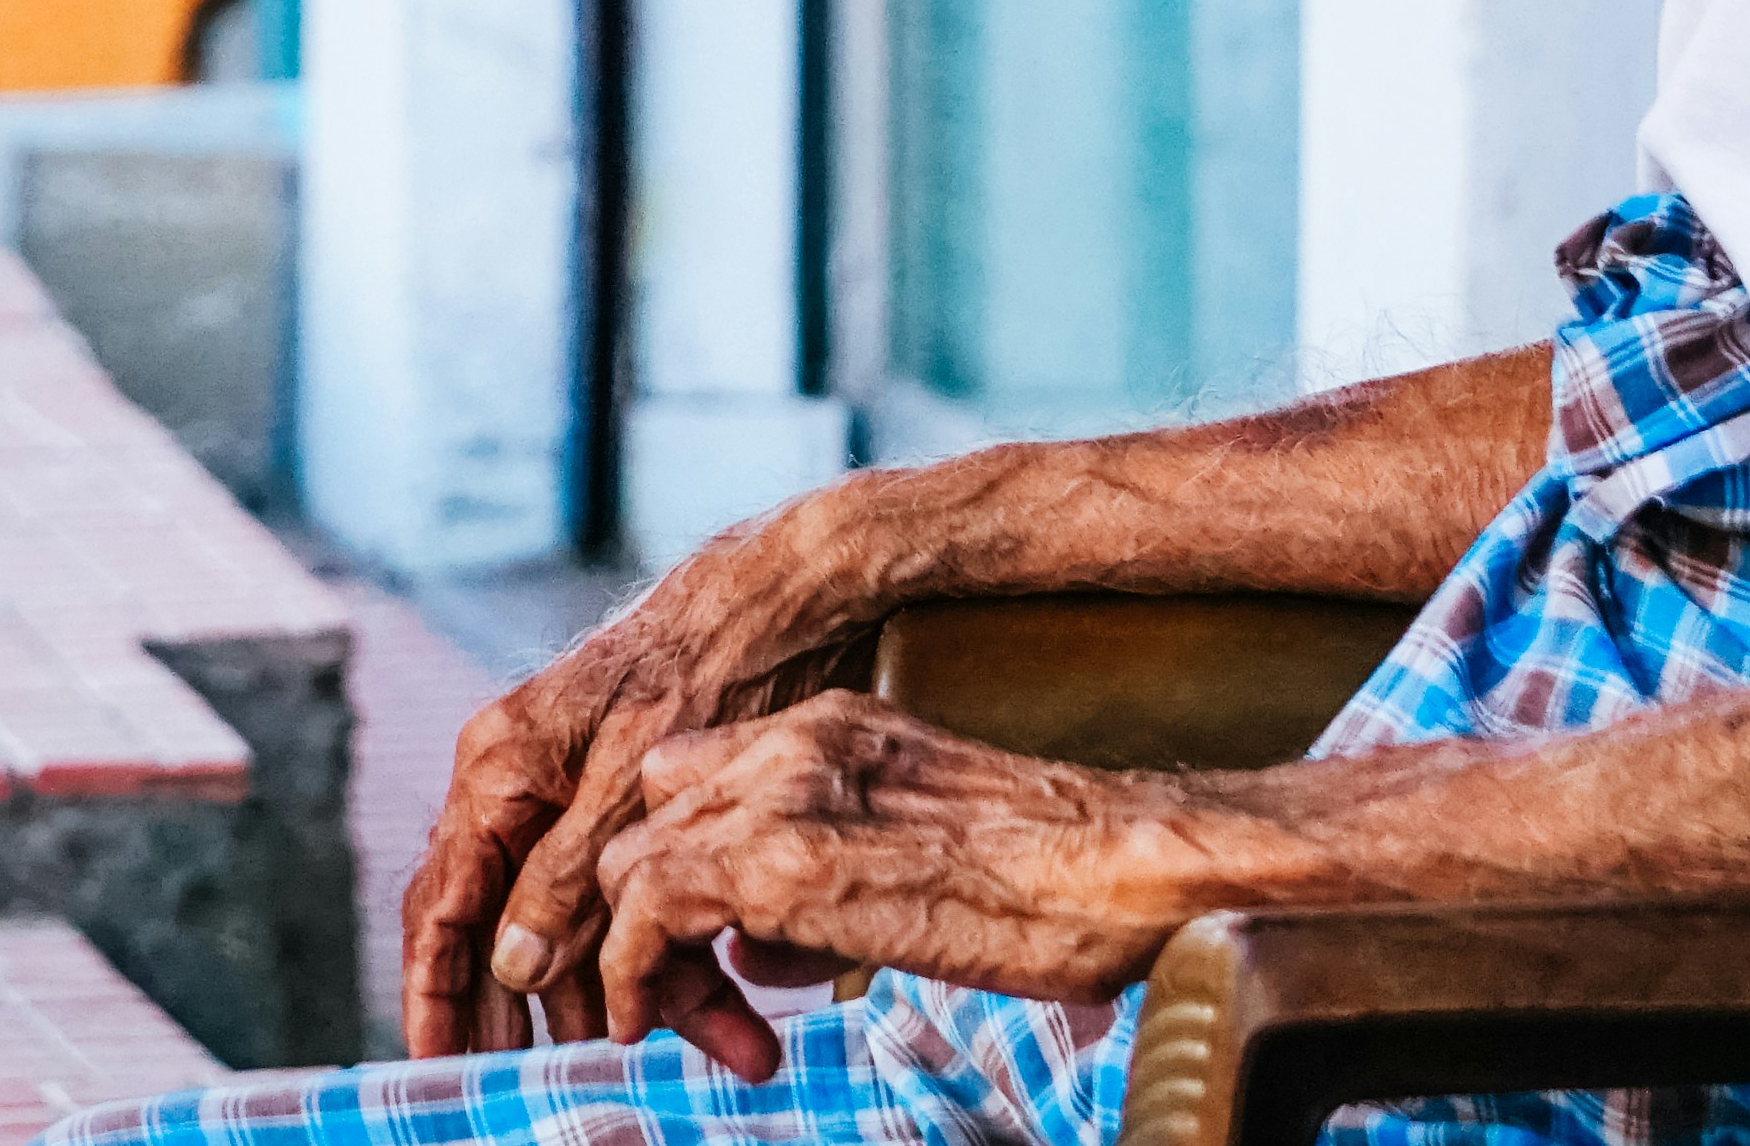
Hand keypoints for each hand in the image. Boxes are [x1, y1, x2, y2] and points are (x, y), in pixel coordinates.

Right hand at [399, 594, 867, 1058]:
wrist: (799, 588)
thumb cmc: (710, 658)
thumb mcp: (633, 778)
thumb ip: (566, 875)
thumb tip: (511, 966)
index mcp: (501, 771)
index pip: (441, 908)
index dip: (436, 999)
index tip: (445, 1074)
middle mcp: (531, 786)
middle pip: (521, 934)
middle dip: (562, 1021)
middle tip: (575, 1097)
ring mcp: (588, 794)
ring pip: (599, 925)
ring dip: (654, 993)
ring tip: (730, 1052)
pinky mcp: (647, 803)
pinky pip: (648, 894)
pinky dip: (689, 949)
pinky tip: (741, 1008)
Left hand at [598, 697, 1193, 1072]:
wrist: (1118, 864)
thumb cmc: (1048, 879)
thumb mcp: (912, 858)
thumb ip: (817, 886)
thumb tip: (744, 951)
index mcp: (839, 728)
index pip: (691, 772)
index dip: (670, 861)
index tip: (682, 941)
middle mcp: (802, 741)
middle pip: (648, 810)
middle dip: (639, 909)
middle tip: (666, 993)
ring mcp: (791, 791)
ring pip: (631, 856)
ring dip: (631, 947)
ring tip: (652, 1020)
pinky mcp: (786, 858)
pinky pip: (648, 904)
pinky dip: (634, 970)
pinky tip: (656, 1020)